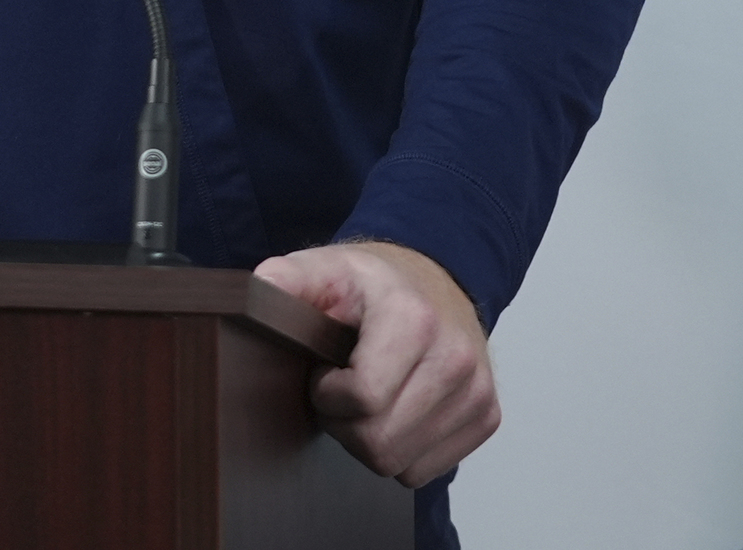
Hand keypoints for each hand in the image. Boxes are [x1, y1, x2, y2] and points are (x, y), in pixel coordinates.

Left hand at [252, 240, 499, 485]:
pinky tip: (396, 410)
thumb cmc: (371, 286)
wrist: (434, 279)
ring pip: (402, 466)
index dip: (328, 396)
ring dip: (372, 441)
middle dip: (346, 426)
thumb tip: (255, 291)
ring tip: (369, 398)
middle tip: (341, 393)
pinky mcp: (486, 415)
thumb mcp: (321, 270)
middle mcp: (455, 356)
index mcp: (413, 319)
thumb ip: (285, 280)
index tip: (325, 372)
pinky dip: (402, 450)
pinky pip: (426, 471)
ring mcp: (477, 389)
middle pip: (380, 444)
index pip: (362, 400)